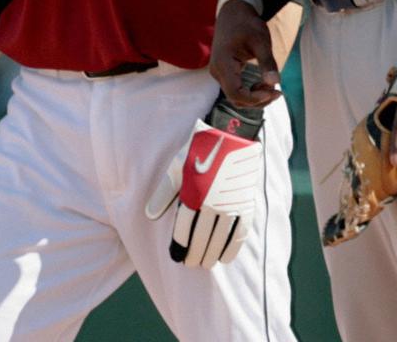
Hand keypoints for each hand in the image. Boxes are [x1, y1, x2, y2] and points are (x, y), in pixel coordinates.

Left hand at [145, 118, 262, 268]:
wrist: (233, 132)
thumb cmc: (201, 148)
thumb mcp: (178, 167)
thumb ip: (164, 193)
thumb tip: (150, 215)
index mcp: (193, 194)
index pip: (184, 231)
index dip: (179, 247)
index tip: (177, 257)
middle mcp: (212, 203)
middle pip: (202, 239)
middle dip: (195, 254)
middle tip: (191, 263)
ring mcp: (231, 204)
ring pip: (220, 239)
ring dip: (211, 255)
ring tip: (205, 263)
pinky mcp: (246, 203)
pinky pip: (239, 233)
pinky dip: (232, 248)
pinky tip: (225, 257)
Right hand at [209, 0, 280, 107]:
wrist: (233, 12)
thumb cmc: (247, 23)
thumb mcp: (261, 40)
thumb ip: (267, 62)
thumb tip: (275, 83)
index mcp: (223, 63)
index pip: (236, 93)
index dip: (255, 98)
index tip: (274, 91)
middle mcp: (217, 71)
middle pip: (236, 98)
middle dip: (258, 99)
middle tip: (278, 91)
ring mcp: (219, 72)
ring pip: (236, 96)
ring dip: (255, 97)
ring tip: (273, 87)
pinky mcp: (224, 72)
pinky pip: (236, 89)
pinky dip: (251, 91)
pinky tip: (264, 84)